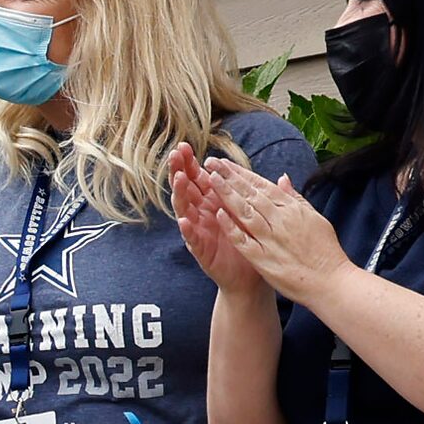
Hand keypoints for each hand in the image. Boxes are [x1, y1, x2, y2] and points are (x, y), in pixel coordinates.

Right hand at [168, 144, 265, 298]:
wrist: (249, 277)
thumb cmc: (246, 242)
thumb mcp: (244, 211)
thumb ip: (239, 190)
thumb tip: (237, 168)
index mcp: (211, 203)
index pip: (196, 179)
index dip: (189, 164)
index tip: (183, 146)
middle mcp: (201, 216)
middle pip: (186, 190)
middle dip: (179, 172)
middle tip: (174, 156)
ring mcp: (199, 233)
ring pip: (185, 210)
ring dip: (180, 195)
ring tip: (179, 180)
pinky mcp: (201, 252)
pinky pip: (192, 240)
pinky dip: (187, 230)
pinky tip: (183, 221)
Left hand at [198, 159, 349, 302]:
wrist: (330, 281)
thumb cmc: (324, 251)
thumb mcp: (314, 218)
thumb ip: (295, 198)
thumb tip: (282, 178)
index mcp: (292, 209)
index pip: (262, 186)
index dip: (242, 173)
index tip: (224, 163)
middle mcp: (281, 220)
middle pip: (251, 194)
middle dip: (229, 177)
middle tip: (211, 162)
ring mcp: (271, 239)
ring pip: (245, 212)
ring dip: (227, 195)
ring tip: (210, 180)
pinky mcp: (263, 258)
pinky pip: (244, 240)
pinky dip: (232, 227)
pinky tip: (218, 214)